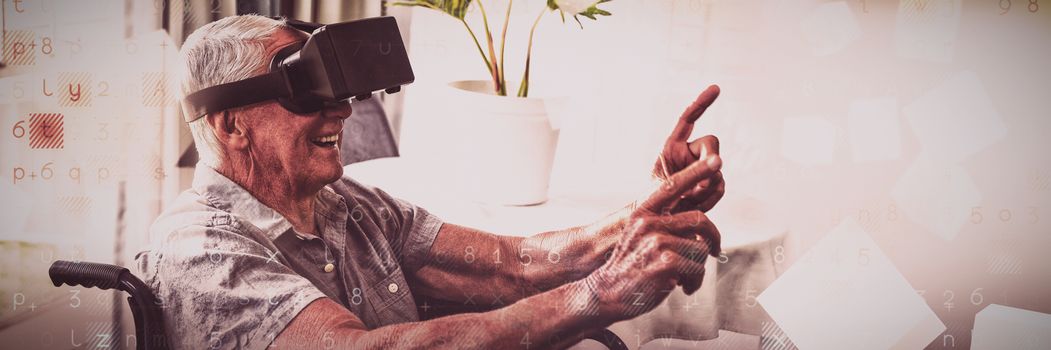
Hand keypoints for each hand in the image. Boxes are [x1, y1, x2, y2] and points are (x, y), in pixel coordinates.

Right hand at [580, 157, 722, 321]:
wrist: (606, 293)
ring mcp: (657, 243)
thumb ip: (664, 225)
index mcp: (643, 212)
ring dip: (697, 267)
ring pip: (701, 249)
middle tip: (714, 250)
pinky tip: (682, 287)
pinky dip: (694, 282)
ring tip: (684, 278)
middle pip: (699, 221)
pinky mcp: (667, 264)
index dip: (697, 172)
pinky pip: (698, 268)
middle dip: (713, 238)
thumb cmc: (629, 266)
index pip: (673, 186)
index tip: (717, 160)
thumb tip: (698, 227)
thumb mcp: (639, 236)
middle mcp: (649, 223)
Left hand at [652, 85, 724, 212]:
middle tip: (700, 182)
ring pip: (718, 168)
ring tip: (687, 201)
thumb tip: (719, 162)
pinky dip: (711, 198)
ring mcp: (701, 169)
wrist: (658, 225)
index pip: (688, 119)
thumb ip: (692, 173)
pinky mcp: (710, 184)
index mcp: (671, 147)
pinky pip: (720, 186)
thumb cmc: (654, 203)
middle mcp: (688, 154)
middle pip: (712, 143)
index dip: (701, 103)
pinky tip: (696, 206)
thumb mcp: (668, 186)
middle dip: (709, 160)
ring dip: (706, 186)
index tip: (716, 88)